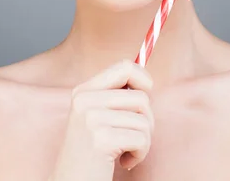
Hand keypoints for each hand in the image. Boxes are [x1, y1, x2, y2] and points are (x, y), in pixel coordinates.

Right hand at [49, 59, 154, 180]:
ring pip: (144, 119)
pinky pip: (142, 139)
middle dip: (146, 120)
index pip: (124, 67)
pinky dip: (140, 154)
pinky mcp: (101, 140)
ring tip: (125, 152)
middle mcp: (84, 101)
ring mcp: (91, 119)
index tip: (146, 93)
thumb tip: (147, 79)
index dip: (143, 78)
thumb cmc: (91, 156)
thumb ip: (115, 97)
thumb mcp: (96, 119)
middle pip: (141, 97)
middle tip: (132, 137)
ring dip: (143, 141)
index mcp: (83, 92)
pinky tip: (123, 162)